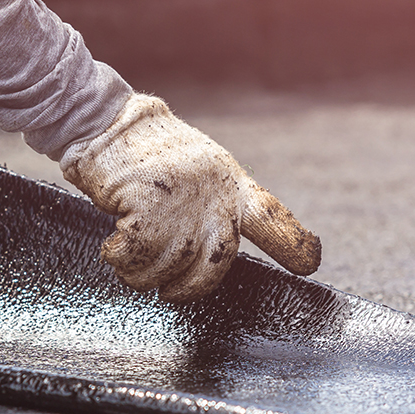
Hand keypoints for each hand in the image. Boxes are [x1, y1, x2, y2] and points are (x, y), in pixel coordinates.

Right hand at [60, 93, 320, 300]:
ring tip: (126, 258)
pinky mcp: (146, 202)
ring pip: (169, 265)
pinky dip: (119, 259)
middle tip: (168, 291)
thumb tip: (208, 253)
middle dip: (189, 286)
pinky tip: (111, 247)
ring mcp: (181, 198)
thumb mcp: (194, 171)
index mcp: (230, 182)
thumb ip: (210, 205)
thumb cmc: (143, 153)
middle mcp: (212, 191)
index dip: (292, 244)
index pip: (271, 217)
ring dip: (142, 273)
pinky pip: (136, 254)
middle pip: (217, 262)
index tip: (307, 265)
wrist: (106, 121)